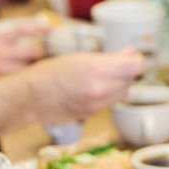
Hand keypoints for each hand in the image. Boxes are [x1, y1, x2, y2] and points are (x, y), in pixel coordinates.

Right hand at [0, 21, 48, 79]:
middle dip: (39, 56)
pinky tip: (27, 82)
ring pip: (28, 68)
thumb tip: (33, 47)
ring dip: (33, 70)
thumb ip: (6, 45)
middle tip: (44, 58)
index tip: (51, 29)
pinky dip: (25, 80)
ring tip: (35, 71)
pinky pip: (20, 81)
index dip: (38, 29)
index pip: (21, 30)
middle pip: (31, 52)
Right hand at [26, 49, 142, 124]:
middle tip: (116, 63)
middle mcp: (100, 89)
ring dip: (119, 83)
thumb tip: (129, 54)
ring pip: (123, 92)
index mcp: (96, 69)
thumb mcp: (80, 57)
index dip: (136, 60)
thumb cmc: (50, 73)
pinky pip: (110, 102)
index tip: (131, 57)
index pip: (135, 67)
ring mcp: (97, 104)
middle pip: (131, 80)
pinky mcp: (93, 114)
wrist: (32, 97)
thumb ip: (109, 57)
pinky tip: (94, 87)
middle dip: (126, 71)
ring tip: (104, 75)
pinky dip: (108, 94)